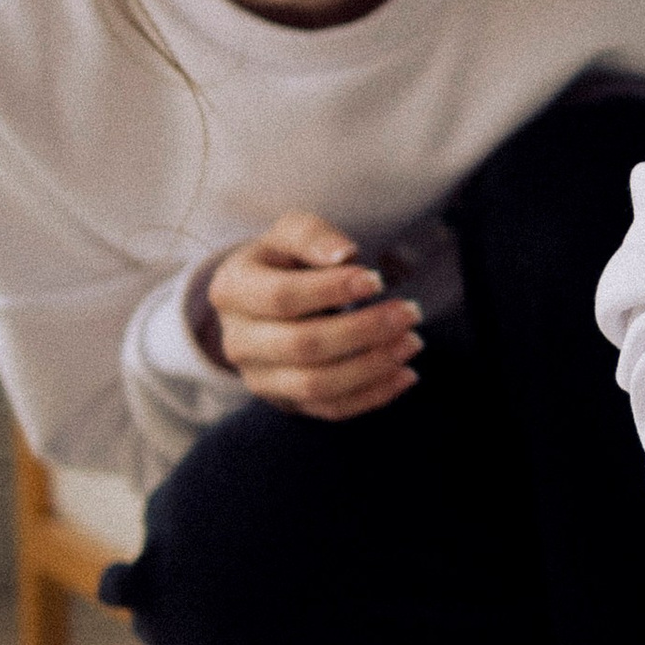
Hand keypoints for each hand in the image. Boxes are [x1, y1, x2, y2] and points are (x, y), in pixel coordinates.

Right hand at [198, 210, 421, 421]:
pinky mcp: (286, 403)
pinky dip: (373, 396)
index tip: (377, 280)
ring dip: (372, 367)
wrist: (262, 303)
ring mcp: (259, 379)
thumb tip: (344, 254)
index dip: (331, 290)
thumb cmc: (283, 262)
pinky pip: (331, 410)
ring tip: (412, 342)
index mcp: (232, 292)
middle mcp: (237, 342)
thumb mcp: (289, 234)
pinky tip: (406, 374)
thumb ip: (313, 236)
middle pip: (302, 345)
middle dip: (363, 330)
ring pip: (317, 385)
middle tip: (411, 312)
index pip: (282, 297)